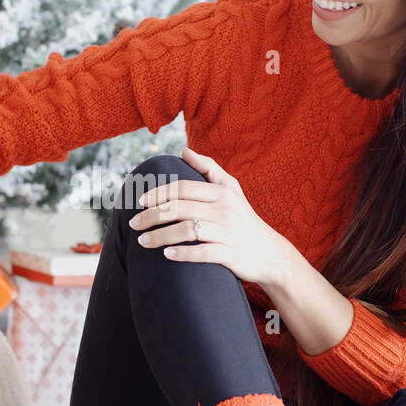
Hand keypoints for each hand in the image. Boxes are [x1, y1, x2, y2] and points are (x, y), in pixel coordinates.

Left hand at [128, 147, 296, 286]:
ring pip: (187, 231)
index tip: (140, 201)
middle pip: (179, 209)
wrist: (271, 254)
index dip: (158, 193)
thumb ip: (209, 168)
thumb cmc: (244, 219)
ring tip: (142, 242)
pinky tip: (167, 255)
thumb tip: (184, 150)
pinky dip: (183, 254)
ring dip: (160, 236)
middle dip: (152, 216)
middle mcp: (225, 210)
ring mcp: (228, 233)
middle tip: (134, 224)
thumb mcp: (231, 190)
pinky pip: (203, 253)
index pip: (183, 188)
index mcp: (222, 192)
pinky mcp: (231, 254)